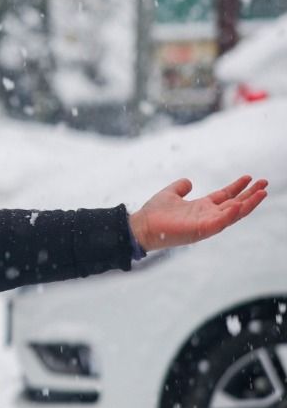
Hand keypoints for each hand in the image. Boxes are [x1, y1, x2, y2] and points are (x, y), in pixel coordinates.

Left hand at [129, 176, 268, 251]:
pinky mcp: (200, 230)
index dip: (238, 187)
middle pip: (235, 204)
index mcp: (202, 207)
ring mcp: (206, 224)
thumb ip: (180, 187)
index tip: (250, 177)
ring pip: (233, 214)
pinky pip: (220, 223)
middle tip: (265, 184)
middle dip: (250, 195)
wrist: (141, 226)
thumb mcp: (170, 194)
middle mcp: (207, 215)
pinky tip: (239, 205)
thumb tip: (188, 182)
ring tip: (262, 193)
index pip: (225, 196)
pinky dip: (230, 215)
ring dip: (248, 204)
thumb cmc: (154, 213)